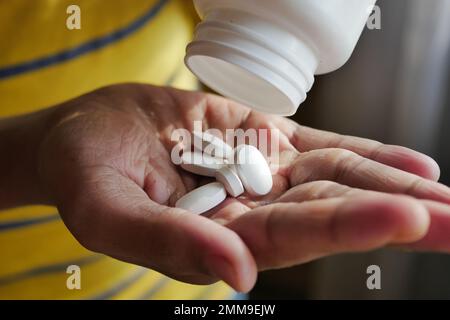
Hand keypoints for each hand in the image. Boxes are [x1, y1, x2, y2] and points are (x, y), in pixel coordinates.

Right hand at [32, 84, 449, 291]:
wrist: (85, 135)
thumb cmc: (84, 174)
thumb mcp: (105, 210)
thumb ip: (166, 243)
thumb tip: (236, 273)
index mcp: (218, 237)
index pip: (294, 237)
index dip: (348, 227)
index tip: (407, 219)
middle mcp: (250, 209)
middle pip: (333, 212)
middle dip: (398, 216)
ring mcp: (261, 171)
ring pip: (337, 179)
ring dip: (392, 185)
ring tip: (448, 196)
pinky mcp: (260, 137)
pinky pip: (321, 148)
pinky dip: (365, 154)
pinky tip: (410, 165)